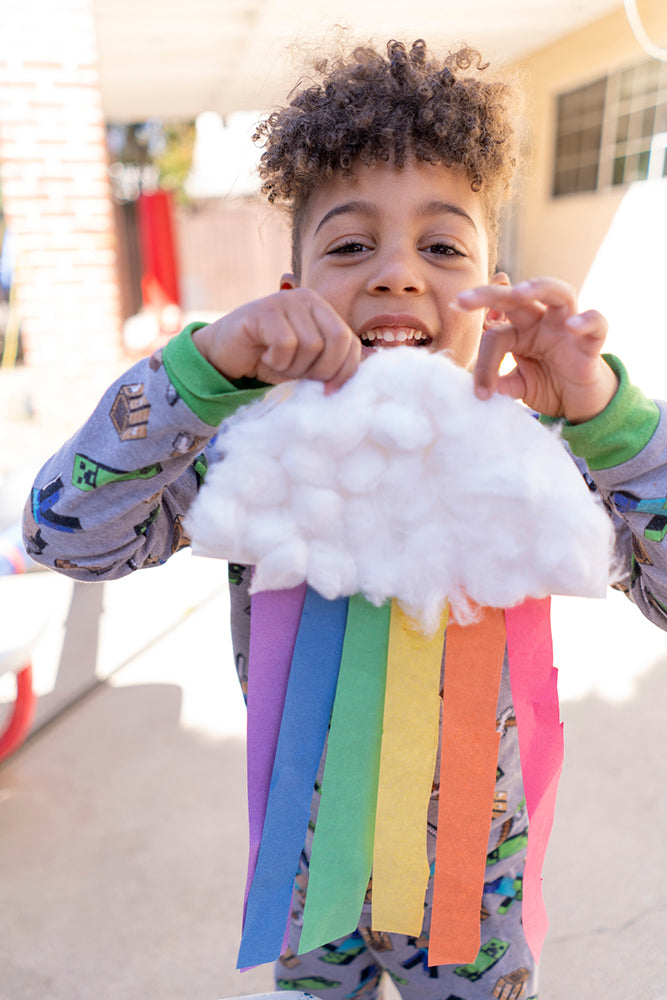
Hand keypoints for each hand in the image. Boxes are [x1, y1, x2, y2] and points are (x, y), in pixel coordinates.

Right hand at [192, 287, 360, 389]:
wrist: (226, 356)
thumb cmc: (271, 360)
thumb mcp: (309, 364)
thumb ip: (337, 361)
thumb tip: (377, 362)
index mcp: (323, 309)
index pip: (350, 342)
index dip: (343, 372)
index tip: (327, 391)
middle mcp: (307, 299)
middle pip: (336, 341)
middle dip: (320, 370)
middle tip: (298, 376)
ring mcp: (285, 301)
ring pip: (311, 345)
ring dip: (293, 367)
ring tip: (277, 362)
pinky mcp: (264, 310)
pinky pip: (286, 343)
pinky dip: (276, 360)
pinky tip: (264, 355)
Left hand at [456, 277, 618, 421]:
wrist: (579, 403)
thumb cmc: (546, 385)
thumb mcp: (517, 386)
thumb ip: (502, 383)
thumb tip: (483, 389)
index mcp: (519, 330)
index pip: (495, 332)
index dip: (484, 358)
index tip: (478, 390)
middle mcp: (541, 322)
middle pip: (518, 295)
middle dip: (490, 294)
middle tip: (464, 300)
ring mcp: (567, 328)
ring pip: (559, 293)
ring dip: (539, 287)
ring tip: (518, 293)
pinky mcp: (591, 343)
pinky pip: (596, 323)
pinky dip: (587, 321)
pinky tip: (573, 325)